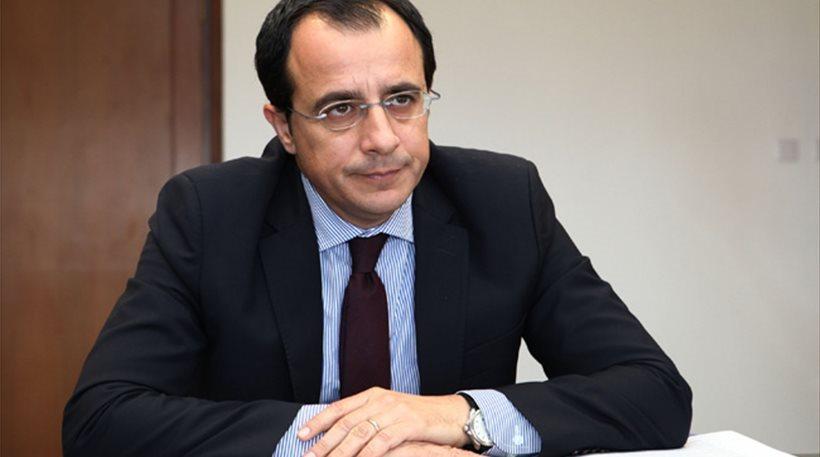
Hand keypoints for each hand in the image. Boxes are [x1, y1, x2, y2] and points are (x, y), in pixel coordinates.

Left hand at [299, 387, 470, 456]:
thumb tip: (340, 433)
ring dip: (341, 452)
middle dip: (324, 442)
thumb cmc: (419, 418)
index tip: (301, 436)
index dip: (318, 421)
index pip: (339, 408)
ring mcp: (395, 411)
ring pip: (360, 433)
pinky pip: (382, 442)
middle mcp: (382, 400)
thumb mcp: (390, 413)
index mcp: (373, 395)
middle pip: (346, 422)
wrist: (451, 415)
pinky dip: (367, 455)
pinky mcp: (409, 424)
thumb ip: (368, 418)